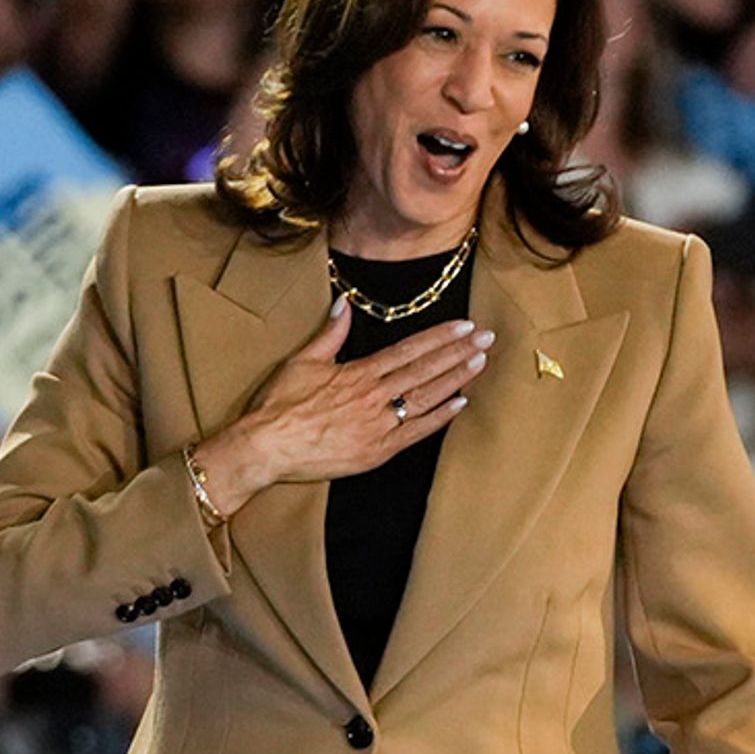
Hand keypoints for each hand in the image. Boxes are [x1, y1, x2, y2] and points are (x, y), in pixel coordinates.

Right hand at [210, 301, 492, 496]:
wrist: (268, 446)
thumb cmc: (280, 405)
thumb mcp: (303, 360)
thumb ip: (330, 332)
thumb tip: (343, 302)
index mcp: (358, 374)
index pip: (408, 350)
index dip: (439, 337)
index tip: (464, 326)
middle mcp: (374, 397)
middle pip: (424, 370)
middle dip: (458, 353)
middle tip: (486, 339)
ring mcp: (379, 426)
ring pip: (425, 398)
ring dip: (455, 380)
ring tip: (479, 363)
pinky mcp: (377, 451)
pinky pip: (416, 433)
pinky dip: (439, 418)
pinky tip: (460, 404)